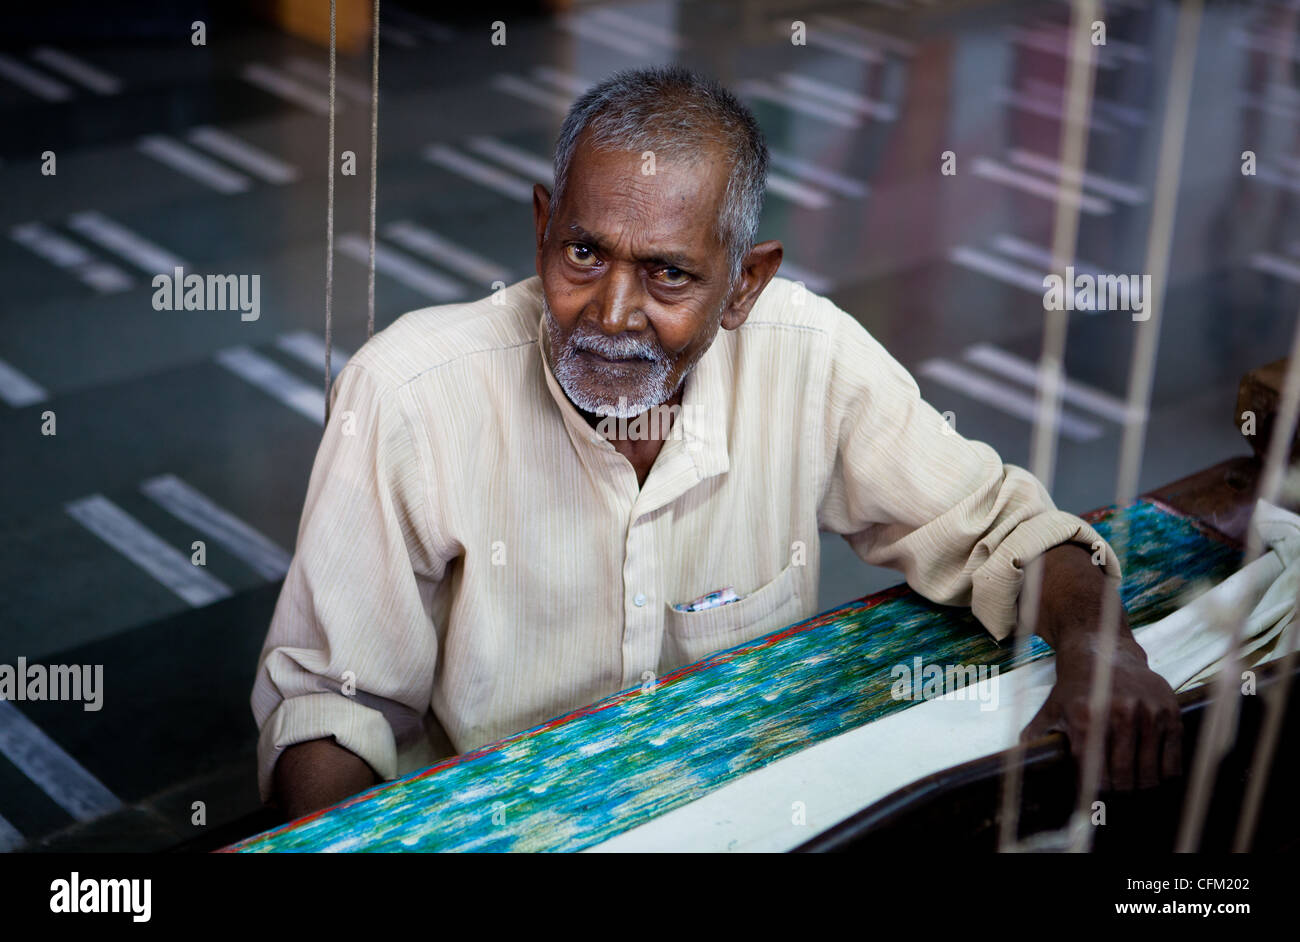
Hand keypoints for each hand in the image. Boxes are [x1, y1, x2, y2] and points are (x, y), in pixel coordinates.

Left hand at [1020, 635, 1182, 790]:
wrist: (1104, 650)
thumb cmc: (1075, 686)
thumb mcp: (1051, 707)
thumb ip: (1035, 735)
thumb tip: (1021, 760)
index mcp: (1085, 717)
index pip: (1093, 774)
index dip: (1095, 792)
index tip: (1094, 798)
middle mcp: (1117, 714)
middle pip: (1123, 776)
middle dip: (1119, 791)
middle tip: (1117, 793)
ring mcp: (1146, 713)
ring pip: (1149, 771)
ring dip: (1142, 786)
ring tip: (1135, 786)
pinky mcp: (1168, 711)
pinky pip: (1173, 758)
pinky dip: (1165, 773)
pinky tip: (1155, 773)